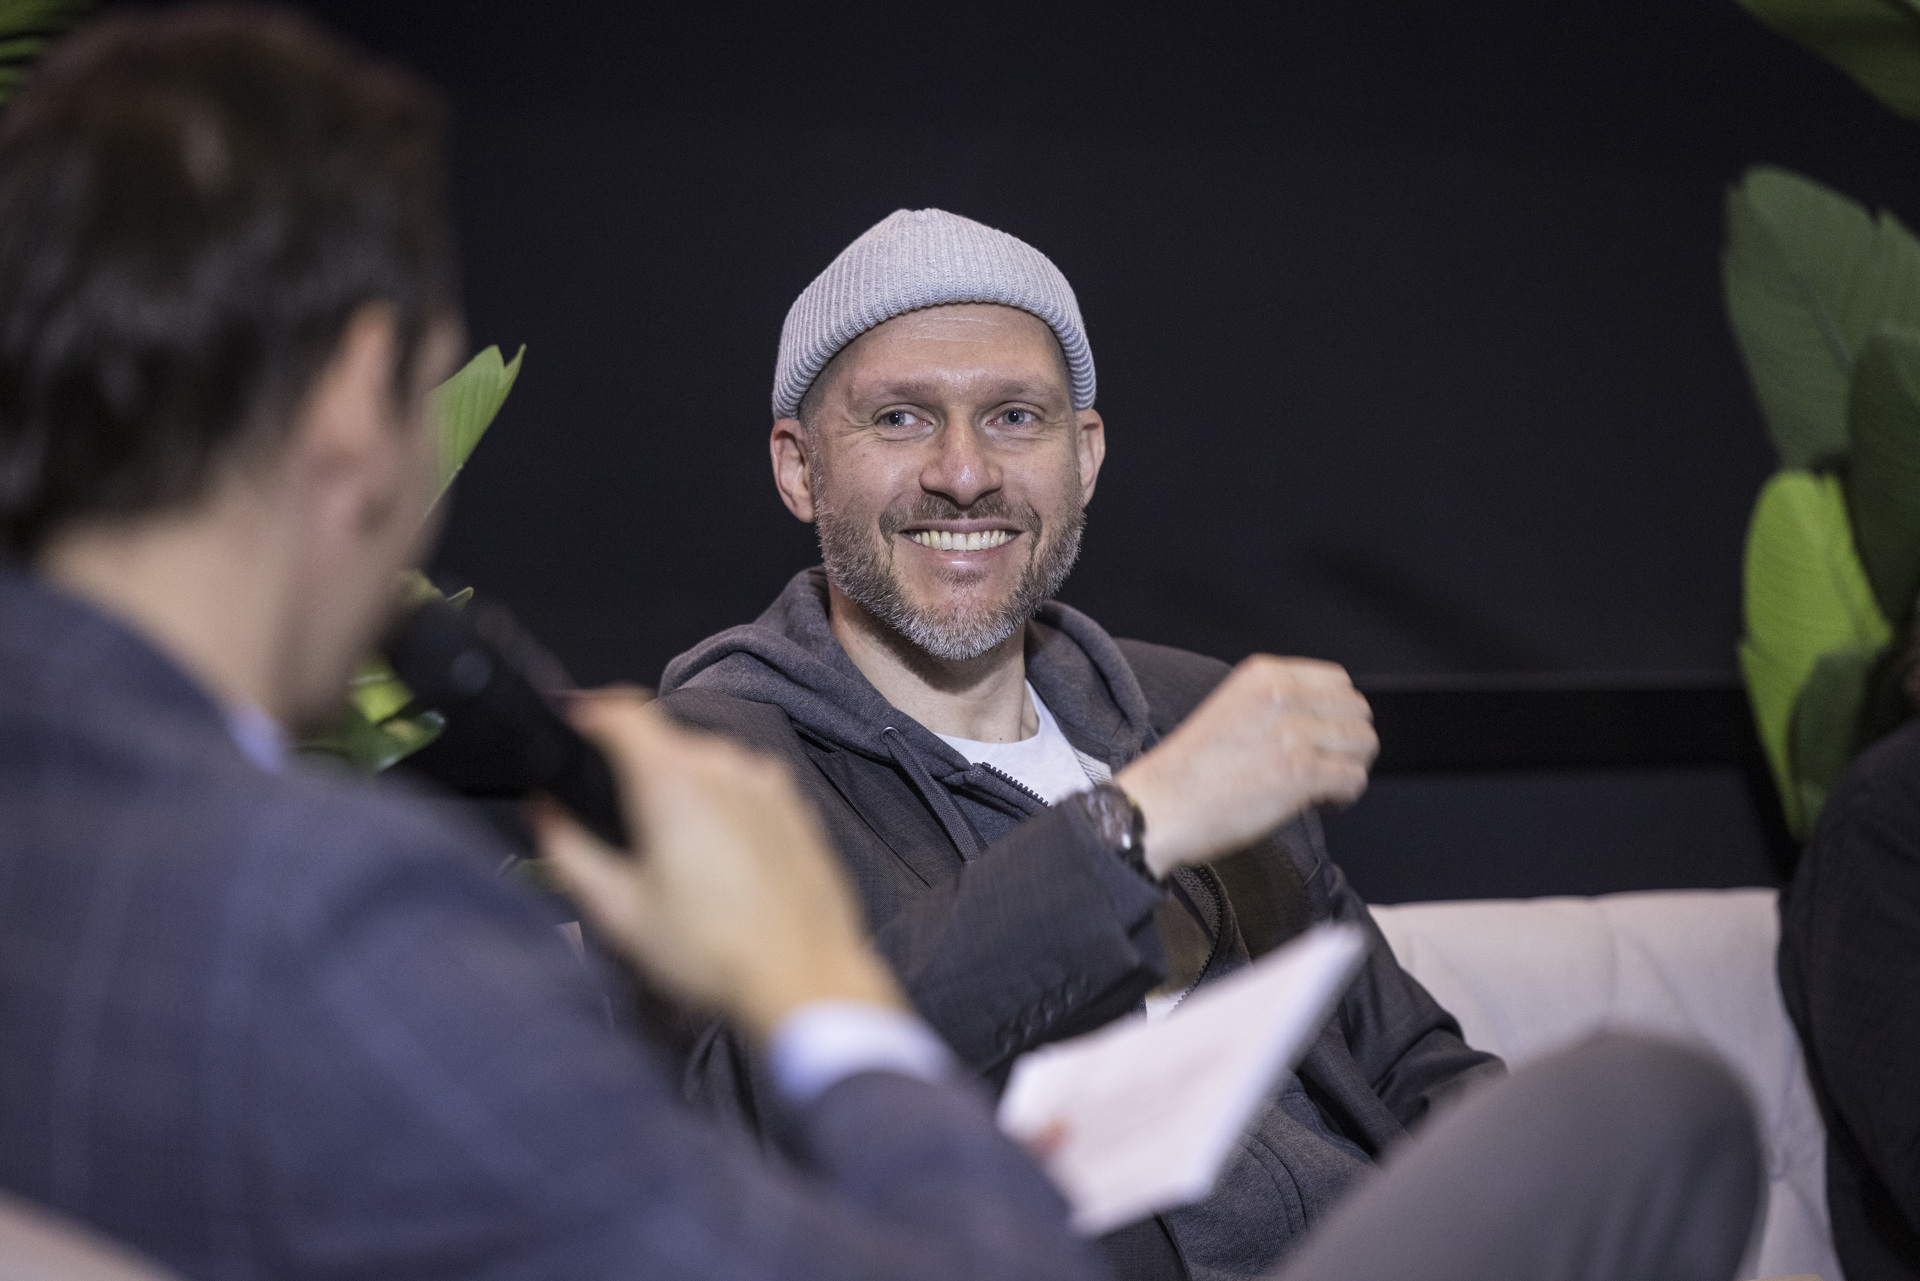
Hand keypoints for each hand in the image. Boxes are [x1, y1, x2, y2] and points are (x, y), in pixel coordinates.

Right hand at [529, 690, 905, 1041]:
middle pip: (664, 741)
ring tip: (675, 854)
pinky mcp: (795, 805)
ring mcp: (766, 781)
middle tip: (620, 824)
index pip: (622, 711)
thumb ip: (570, 851)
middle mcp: (724, 764)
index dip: (589, 711)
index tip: (570, 727)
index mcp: (672, 779)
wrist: (803, 977)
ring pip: (706, 764)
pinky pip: (743, 786)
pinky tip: (720, 861)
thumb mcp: (620, 911)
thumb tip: (543, 809)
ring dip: (683, 789)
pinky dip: (722, 806)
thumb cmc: (708, 951)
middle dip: (634, 769)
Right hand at [1115, 656, 1376, 876]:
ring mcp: (1293, 732)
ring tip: (1315, 788)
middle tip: (1319, 768)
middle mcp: (1282, 695)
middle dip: (1346, 744)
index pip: (1339, 681)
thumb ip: (1278, 706)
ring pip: (1363, 745)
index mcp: (1264, 675)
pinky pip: (1354, 780)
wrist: (1157, 808)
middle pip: (1358, 712)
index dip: (1336, 716)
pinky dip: (1342, 797)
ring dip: (1347, 770)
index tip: (1319, 740)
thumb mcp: (1232, 711)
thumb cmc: (1189, 772)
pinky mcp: (1300, 772)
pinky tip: (1313, 803)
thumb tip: (1327, 725)